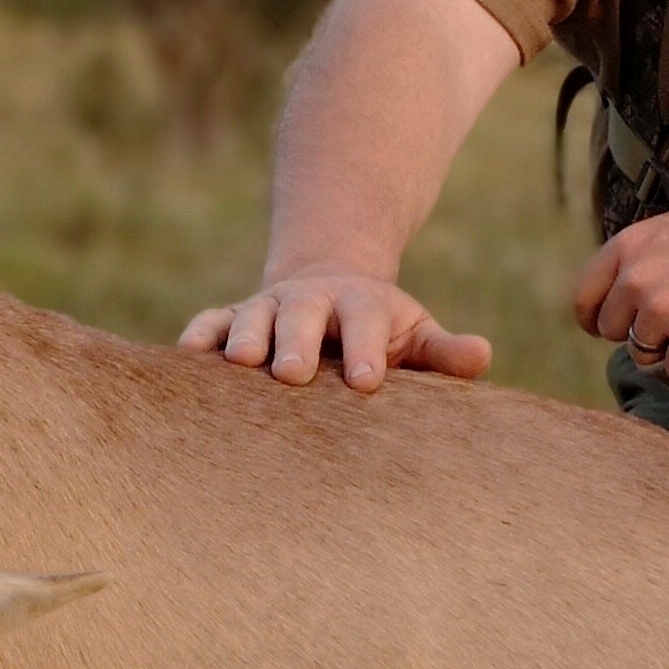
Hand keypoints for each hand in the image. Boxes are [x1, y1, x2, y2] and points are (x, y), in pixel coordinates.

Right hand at [179, 269, 494, 390]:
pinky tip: (186, 359)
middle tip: (293, 374)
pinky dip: (199, 337)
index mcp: (361, 304)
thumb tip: (482, 356)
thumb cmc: (380, 330)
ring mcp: (267, 308)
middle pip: (302, 314)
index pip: (366, 323)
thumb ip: (444, 350)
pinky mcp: (232, 319)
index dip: (367, 349)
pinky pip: (210, 323)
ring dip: (243, 336)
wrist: (329, 286)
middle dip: (296, 341)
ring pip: (251, 316)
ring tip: (239, 364)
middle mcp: (310, 302)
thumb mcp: (415, 333)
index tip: (368, 381)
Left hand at [569, 196, 668, 384]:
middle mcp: (636, 278)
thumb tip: (615, 299)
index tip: (613, 327)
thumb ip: (637, 260)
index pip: (584, 299)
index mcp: (626, 247)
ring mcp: (662, 309)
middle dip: (640, 332)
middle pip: (613, 331)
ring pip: (643, 354)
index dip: (596, 319)